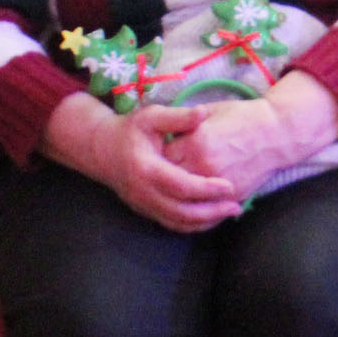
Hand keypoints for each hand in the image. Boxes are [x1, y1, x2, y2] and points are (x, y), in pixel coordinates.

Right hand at [87, 104, 243, 231]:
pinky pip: (172, 224)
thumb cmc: (130, 130)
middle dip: (211, 211)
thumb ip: (177, 117)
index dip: (206, 188)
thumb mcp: (151, 117)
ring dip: (205, 221)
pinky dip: (193, 224)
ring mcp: (143, 204)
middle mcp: (143, 192)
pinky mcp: (145, 210)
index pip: (181, 186)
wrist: (101, 150)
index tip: (229, 186)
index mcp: (146, 169)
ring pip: (177, 222)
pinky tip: (212, 216)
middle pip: (181, 212)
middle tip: (236, 206)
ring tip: (229, 212)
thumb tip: (203, 112)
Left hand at [160, 97, 299, 191]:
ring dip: (179, 197)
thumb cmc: (245, 117)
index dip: (156, 158)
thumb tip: (165, 133)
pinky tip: (192, 201)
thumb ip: (185, 124)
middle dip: (164, 180)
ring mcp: (219, 183)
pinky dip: (198, 205)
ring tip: (174, 191)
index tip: (154, 157)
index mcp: (196, 142)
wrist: (278, 133)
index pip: (161, 158)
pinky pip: (207, 206)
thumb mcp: (211, 112)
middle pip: (170, 181)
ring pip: (187, 199)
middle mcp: (204, 165)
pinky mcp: (232, 194)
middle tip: (161, 177)